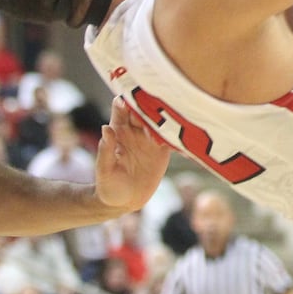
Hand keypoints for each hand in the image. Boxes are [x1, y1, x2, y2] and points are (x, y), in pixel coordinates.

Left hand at [94, 96, 169, 212]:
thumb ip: (105, 150)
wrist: (124, 202)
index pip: (123, 107)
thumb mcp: (104, 170)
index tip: (135, 92)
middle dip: (151, 99)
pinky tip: (188, 121)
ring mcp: (151, 137)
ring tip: (177, 104)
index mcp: (119, 130)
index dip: (128, 98)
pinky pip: (173, 135)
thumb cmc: (108, 186)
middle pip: (144, 108)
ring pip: (160, 118)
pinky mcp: (163, 148)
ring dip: (168, 110)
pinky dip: (179, 129)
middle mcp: (136, 129)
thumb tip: (106, 129)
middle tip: (160, 93)